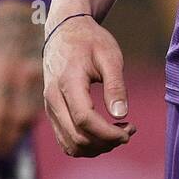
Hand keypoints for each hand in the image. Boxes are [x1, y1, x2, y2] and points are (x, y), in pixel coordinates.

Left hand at [0, 0, 43, 156]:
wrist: (36, 12)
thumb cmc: (4, 33)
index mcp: (5, 71)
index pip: (2, 111)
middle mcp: (24, 76)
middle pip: (19, 116)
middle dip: (10, 137)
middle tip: (3, 153)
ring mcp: (41, 76)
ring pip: (35, 111)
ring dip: (24, 130)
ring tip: (15, 143)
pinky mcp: (53, 77)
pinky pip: (47, 103)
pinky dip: (38, 117)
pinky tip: (31, 126)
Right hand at [42, 14, 135, 156]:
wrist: (64, 30)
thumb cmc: (90, 41)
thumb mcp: (110, 56)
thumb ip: (115, 85)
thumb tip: (121, 114)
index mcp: (68, 82)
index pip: (85, 120)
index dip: (108, 133)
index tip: (129, 130)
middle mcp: (53, 99)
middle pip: (77, 138)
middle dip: (106, 142)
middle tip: (129, 131)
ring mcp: (49, 107)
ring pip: (69, 144)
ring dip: (96, 148)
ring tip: (118, 133)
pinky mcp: (52, 112)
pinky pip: (65, 140)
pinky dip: (86, 144)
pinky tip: (104, 133)